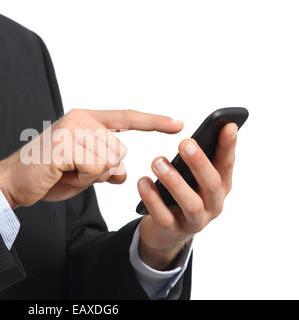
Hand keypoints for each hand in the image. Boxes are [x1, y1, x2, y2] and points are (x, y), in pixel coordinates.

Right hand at [0, 109, 182, 208]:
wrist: (15, 183)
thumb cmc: (48, 176)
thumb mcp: (83, 174)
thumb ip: (104, 168)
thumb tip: (124, 173)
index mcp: (85, 121)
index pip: (126, 118)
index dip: (153, 121)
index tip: (178, 124)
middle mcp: (80, 120)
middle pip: (119, 150)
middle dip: (100, 170)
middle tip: (72, 171)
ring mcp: (72, 129)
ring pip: (109, 160)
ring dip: (90, 176)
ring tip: (65, 171)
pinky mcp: (65, 144)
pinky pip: (94, 167)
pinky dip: (82, 178)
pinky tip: (62, 173)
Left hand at [137, 123, 237, 269]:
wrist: (165, 232)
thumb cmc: (180, 195)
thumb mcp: (192, 178)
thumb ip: (195, 160)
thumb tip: (191, 137)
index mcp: (220, 187)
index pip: (227, 165)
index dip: (228, 147)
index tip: (227, 125)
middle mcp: (212, 205)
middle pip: (212, 185)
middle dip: (199, 163)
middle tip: (185, 143)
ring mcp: (193, 221)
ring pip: (191, 204)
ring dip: (175, 182)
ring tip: (157, 162)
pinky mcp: (172, 231)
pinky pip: (163, 217)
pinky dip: (153, 199)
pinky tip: (143, 182)